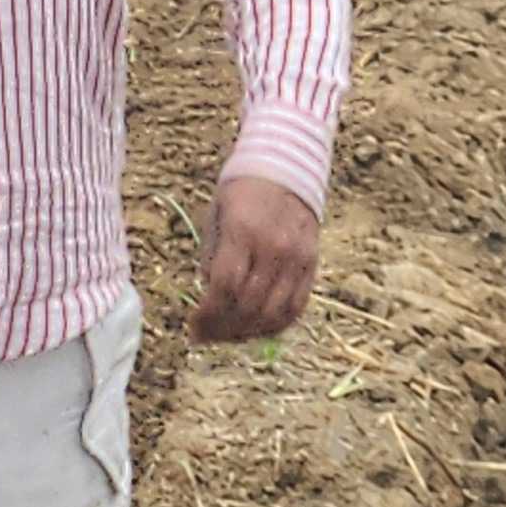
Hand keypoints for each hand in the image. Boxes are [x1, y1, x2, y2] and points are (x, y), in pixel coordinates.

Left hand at [189, 173, 322, 343]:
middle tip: (208, 336)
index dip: (208, 314)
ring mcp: (297, 258)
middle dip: (223, 328)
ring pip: (274, 313)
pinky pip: (296, 308)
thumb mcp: (216, 219)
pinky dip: (275, 326)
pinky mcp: (312, 265)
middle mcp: (274, 246)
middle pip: (249, 305)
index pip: (226, 286)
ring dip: (248, 332)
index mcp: (243, 230)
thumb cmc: (241, 195)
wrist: (285, 171)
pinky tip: (256, 329)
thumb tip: (209, 303)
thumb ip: (213, 261)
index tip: (193, 326)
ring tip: (229, 335)